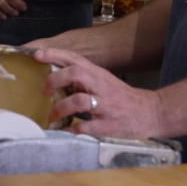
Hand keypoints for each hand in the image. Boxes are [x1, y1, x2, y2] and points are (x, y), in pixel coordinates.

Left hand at [35, 48, 165, 138]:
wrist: (149, 112)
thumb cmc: (121, 97)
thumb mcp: (103, 81)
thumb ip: (82, 78)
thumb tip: (54, 76)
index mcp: (98, 75)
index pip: (75, 58)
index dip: (55, 54)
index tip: (36, 55)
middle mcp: (101, 87)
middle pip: (75, 74)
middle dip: (54, 80)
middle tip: (43, 90)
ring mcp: (105, 106)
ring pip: (80, 101)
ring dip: (61, 107)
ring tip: (51, 115)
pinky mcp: (109, 125)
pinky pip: (86, 127)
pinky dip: (72, 129)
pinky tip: (64, 131)